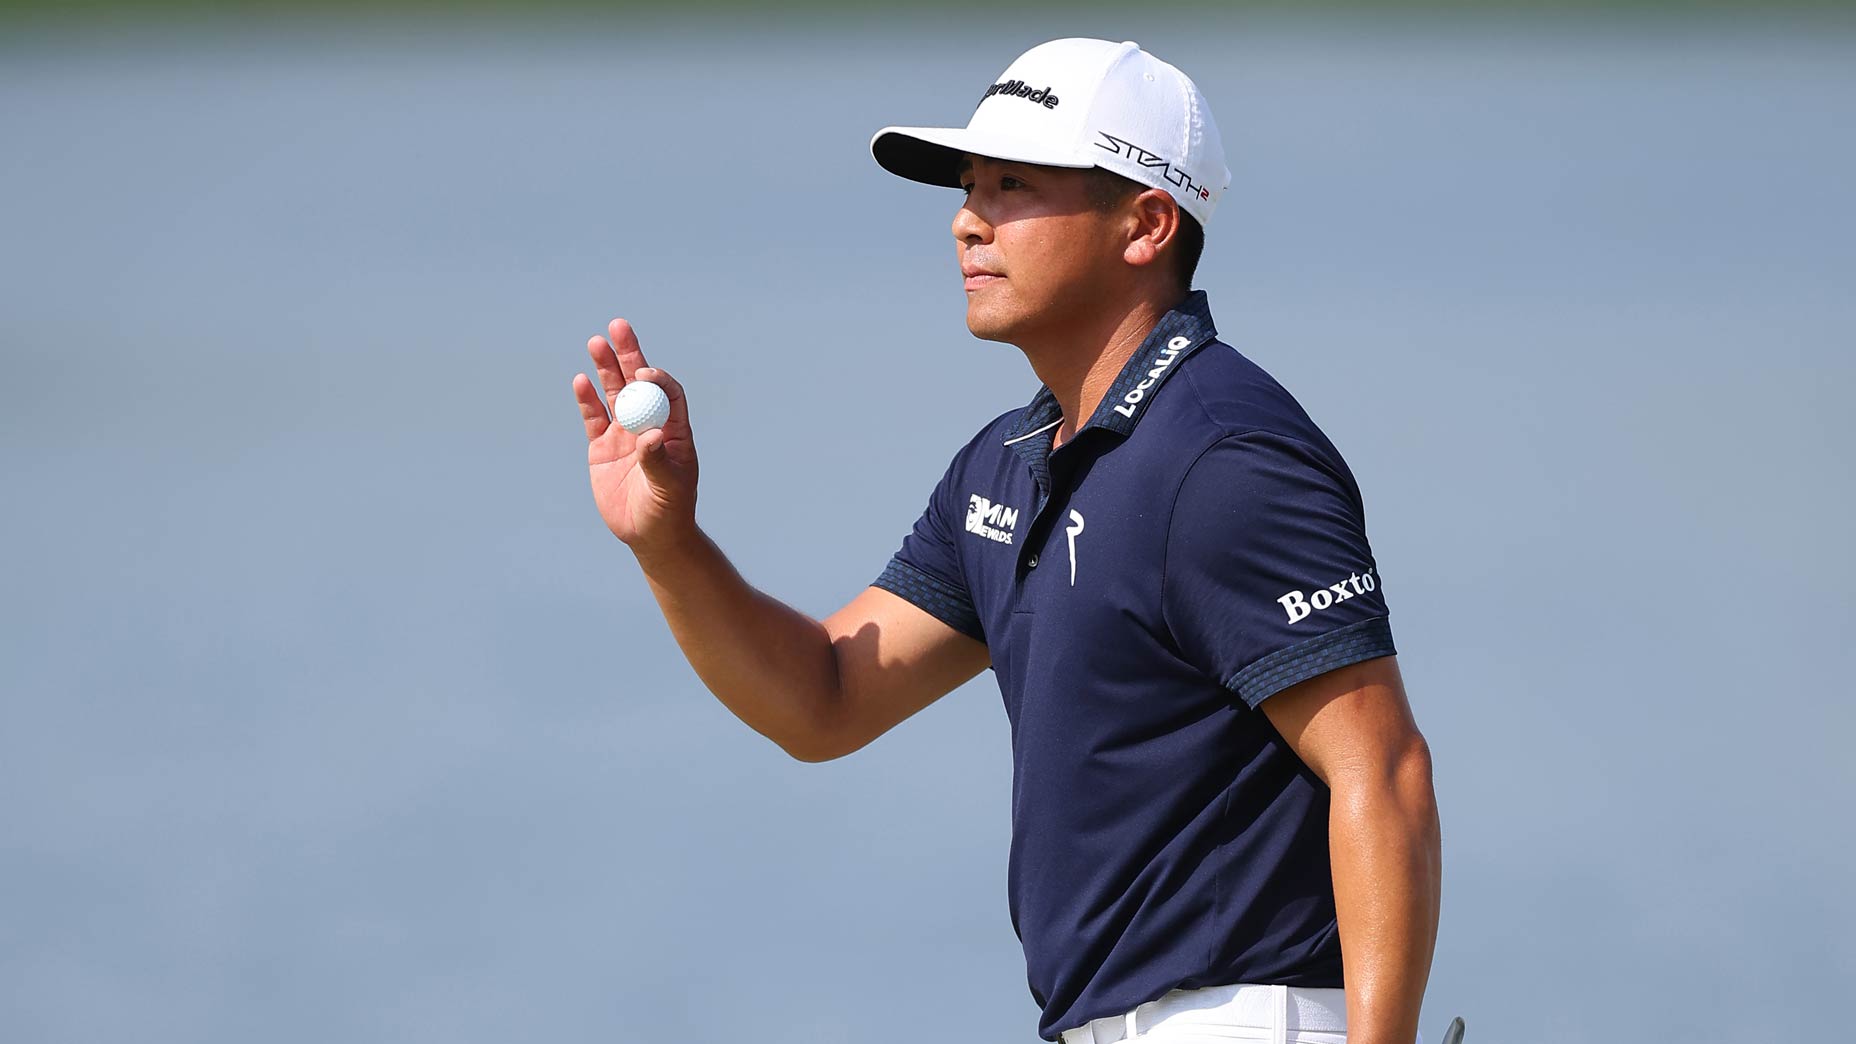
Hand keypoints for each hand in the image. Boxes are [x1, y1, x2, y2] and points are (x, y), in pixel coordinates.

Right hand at [572, 318, 697, 551]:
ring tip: (596, 342)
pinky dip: (587, 400)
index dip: (657, 379)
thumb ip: (657, 461)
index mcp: (674, 431)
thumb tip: (651, 437)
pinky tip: (581, 380)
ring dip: (606, 368)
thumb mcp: (668, 488)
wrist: (649, 535)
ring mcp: (625, 434)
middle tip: (618, 327)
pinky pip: (593, 418)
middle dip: (629, 354)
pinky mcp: (602, 447)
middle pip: (638, 382)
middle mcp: (649, 425)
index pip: (668, 394)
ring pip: (614, 394)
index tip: (644, 373)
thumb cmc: (670, 512)